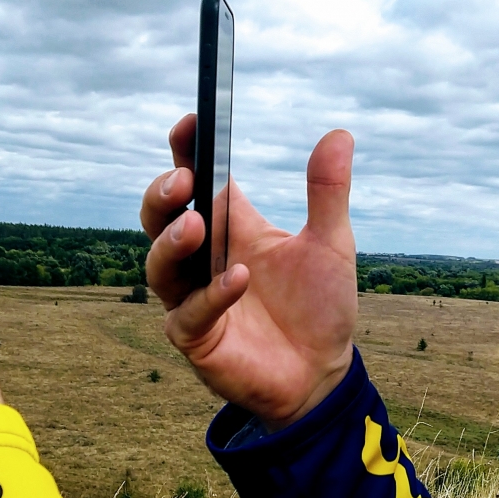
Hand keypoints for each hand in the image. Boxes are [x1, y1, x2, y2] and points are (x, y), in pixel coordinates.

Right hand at [140, 114, 357, 429]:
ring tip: (196, 225)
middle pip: (160, 218)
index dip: (187, 151)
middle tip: (183, 179)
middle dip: (163, 195)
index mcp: (232, 228)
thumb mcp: (333, 244)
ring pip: (159, 266)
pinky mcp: (198, 339)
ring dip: (172, 242)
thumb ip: (328, 194)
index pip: (199, 180)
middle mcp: (204, 259)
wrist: (323, 374)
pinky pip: (189, 315)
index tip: (190, 123)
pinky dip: (211, 295)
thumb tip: (339, 134)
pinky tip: (237, 280)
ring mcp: (194, 299)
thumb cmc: (320, 307)